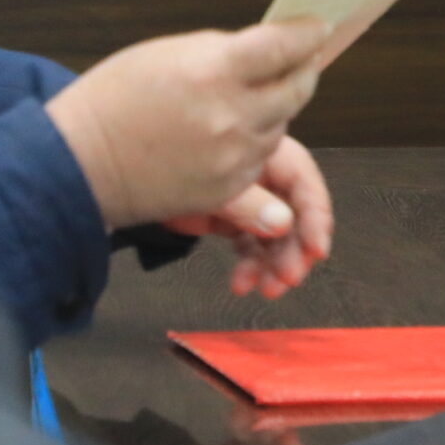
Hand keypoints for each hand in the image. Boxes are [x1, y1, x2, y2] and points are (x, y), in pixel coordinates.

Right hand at [46, 19, 325, 229]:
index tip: (316, 28)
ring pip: (284, 124)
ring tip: (249, 97)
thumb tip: (266, 48)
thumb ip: (223, 50)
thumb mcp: (167, 52)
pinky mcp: (229, 189)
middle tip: (301, 60)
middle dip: (303, 69)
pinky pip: (262, 158)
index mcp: (214, 71)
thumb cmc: (115, 99)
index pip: (285, 47)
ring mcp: (233, 157)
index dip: (308, 35)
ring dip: (277, 107)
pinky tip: (230, 131)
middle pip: (298, 87)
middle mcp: (231, 116)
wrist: (81, 164)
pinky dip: (256, 141)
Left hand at [162, 136, 333, 298]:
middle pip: (295, 215)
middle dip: (294, 250)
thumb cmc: (167, 163)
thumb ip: (249, 204)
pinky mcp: (234, 220)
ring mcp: (250, 200)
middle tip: (289, 278)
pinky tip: (241, 284)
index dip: (315, 217)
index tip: (316, 251)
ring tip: (268, 289)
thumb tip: (283, 224)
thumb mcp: (214, 186)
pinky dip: (250, 267)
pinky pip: (252, 247)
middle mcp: (264, 177)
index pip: (303, 184)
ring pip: (275, 237)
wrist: (128, 173)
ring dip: (274, 265)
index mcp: (266, 154)